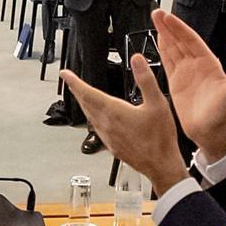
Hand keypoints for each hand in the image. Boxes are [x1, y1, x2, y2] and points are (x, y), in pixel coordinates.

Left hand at [60, 55, 188, 196]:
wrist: (160, 165)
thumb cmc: (160, 138)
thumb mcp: (157, 103)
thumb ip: (145, 79)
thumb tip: (137, 59)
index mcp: (114, 111)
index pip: (87, 93)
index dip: (74, 82)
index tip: (65, 74)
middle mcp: (106, 124)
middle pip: (85, 104)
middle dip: (77, 91)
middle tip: (70, 82)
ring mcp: (107, 136)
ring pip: (89, 116)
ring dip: (84, 104)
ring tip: (81, 96)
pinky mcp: (111, 145)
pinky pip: (96, 128)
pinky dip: (92, 117)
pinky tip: (98, 118)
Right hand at [152, 8, 225, 161]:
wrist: (208, 131)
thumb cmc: (222, 113)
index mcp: (208, 63)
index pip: (191, 39)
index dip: (179, 28)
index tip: (168, 18)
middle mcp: (196, 64)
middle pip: (180, 40)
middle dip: (168, 26)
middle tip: (157, 13)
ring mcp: (185, 72)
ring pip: (172, 48)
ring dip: (164, 34)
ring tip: (155, 21)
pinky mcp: (175, 82)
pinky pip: (167, 62)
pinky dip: (161, 50)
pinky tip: (157, 40)